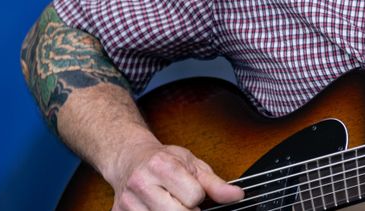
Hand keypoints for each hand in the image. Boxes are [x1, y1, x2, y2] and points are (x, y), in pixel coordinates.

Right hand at [106, 140, 243, 210]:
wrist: (129, 159)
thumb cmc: (162, 160)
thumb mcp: (192, 164)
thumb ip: (215, 184)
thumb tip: (237, 195)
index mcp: (161, 165)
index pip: (193, 196)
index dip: (197, 196)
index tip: (193, 192)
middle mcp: (141, 183)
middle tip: (184, 202)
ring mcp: (127, 201)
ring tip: (171, 203)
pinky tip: (158, 208)